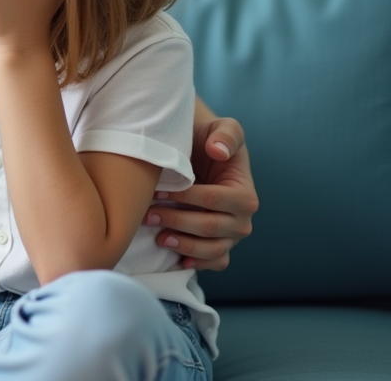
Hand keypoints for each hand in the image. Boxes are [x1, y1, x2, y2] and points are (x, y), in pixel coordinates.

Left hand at [145, 116, 257, 269]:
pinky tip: (177, 260)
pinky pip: (215, 263)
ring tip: (158, 237)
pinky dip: (197, 264)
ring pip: (211, 250)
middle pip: (210, 227)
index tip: (158, 190)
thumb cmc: (210, 141)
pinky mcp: (221, 246)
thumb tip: (218, 151)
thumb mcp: (221, 128)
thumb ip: (226, 135)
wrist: (201, 155)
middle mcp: (243, 220)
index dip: (185, 197)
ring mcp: (232, 237)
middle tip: (148, 214)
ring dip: (183, 246)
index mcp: (245, 195)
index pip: (213, 200)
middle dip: (177, 221)